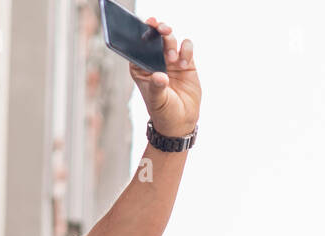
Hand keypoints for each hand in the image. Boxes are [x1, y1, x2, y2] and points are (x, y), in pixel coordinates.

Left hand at [130, 17, 199, 137]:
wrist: (182, 120)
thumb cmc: (164, 112)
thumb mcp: (157, 101)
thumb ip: (157, 87)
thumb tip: (160, 77)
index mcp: (140, 67)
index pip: (137, 45)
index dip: (141, 32)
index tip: (146, 26)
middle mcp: (155, 60)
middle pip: (154, 36)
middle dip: (158, 29)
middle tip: (163, 30)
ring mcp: (170, 60)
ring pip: (170, 38)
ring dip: (171, 41)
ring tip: (173, 59)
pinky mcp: (186, 62)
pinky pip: (186, 46)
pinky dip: (186, 50)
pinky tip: (184, 63)